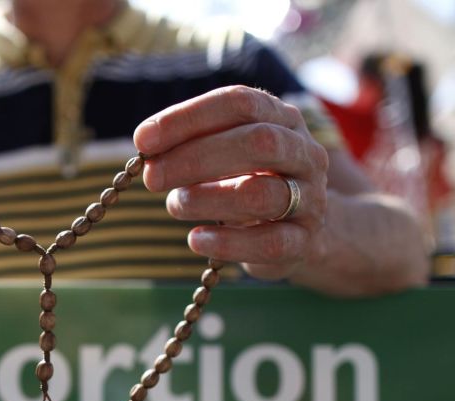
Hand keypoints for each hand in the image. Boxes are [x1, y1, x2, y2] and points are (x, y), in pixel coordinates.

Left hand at [134, 85, 329, 281]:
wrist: (299, 231)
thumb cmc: (249, 183)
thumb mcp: (226, 156)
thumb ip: (193, 145)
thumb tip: (147, 146)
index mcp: (282, 119)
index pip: (239, 103)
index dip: (188, 118)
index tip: (143, 140)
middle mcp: (304, 154)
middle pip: (259, 142)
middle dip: (196, 157)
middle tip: (152, 177)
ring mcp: (311, 199)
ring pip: (262, 194)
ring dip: (208, 199)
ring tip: (174, 205)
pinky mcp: (304, 241)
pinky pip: (270, 242)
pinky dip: (227, 242)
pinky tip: (195, 239)